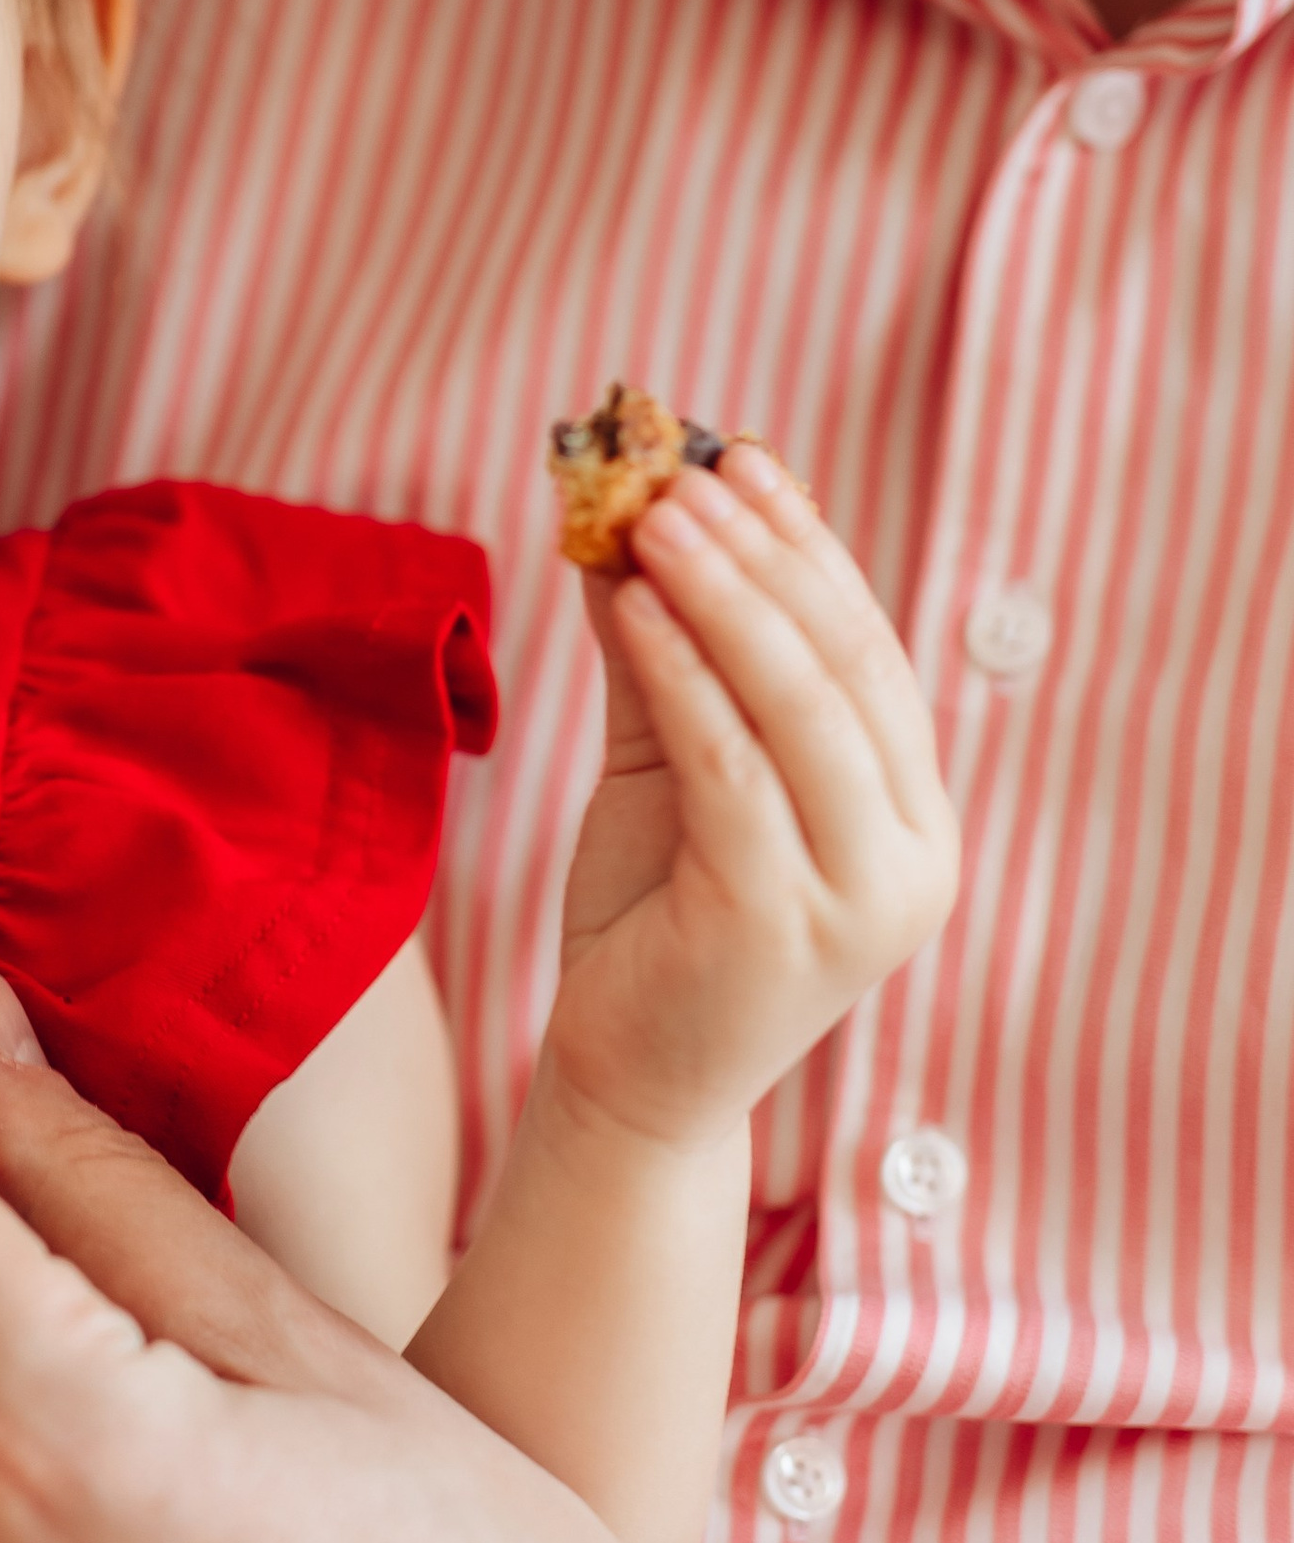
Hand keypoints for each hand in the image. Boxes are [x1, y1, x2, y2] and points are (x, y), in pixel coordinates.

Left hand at [551, 444, 957, 1145]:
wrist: (629, 1082)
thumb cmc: (654, 920)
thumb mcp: (667, 768)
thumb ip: (666, 656)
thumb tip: (631, 519)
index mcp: (911, 816)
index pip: (869, 653)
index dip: (806, 548)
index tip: (740, 460)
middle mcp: (912, 856)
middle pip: (844, 666)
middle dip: (762, 556)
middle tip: (683, 473)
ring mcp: (856, 896)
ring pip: (796, 707)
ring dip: (721, 595)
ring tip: (650, 515)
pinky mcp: (776, 922)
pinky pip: (729, 766)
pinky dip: (683, 676)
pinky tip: (633, 608)